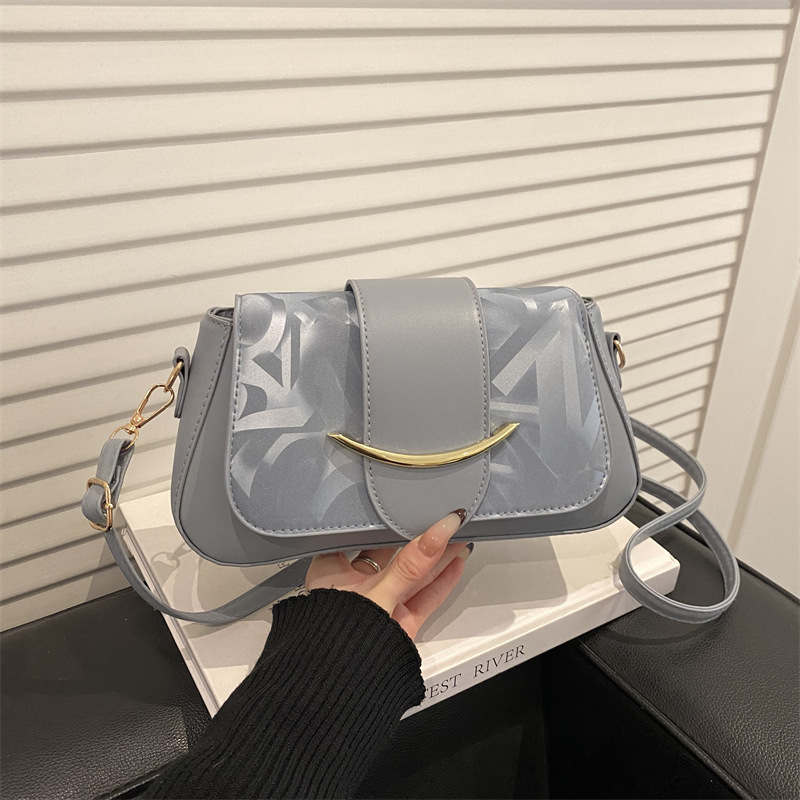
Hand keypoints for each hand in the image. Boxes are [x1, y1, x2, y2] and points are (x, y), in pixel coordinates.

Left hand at [304, 511, 472, 639]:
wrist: (337, 688)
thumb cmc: (338, 635)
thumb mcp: (378, 590)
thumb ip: (411, 563)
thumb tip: (440, 530)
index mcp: (331, 572)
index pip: (359, 537)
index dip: (383, 522)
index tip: (405, 502)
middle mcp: (354, 588)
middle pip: (391, 556)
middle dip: (416, 538)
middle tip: (439, 516)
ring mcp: (379, 607)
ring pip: (411, 577)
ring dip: (436, 557)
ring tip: (459, 533)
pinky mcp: (398, 626)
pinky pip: (422, 598)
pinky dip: (440, 581)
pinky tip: (457, 562)